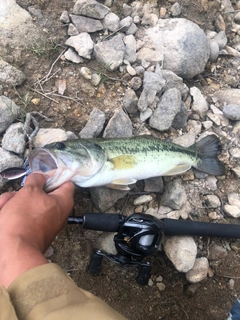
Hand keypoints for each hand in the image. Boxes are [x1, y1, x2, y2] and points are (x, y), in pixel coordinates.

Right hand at [0, 173, 73, 287]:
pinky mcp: (33, 232)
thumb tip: (40, 177)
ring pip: (28, 205)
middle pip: (42, 194)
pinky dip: (12, 215)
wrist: (13, 252)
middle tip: (15, 195)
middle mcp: (57, 213)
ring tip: (4, 206)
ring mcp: (45, 224)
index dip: (53, 176)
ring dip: (14, 202)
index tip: (40, 176)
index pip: (65, 183)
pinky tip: (3, 213)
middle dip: (25, 192)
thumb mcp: (30, 192)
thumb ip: (37, 180)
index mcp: (64, 201)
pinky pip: (23, 218)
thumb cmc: (24, 220)